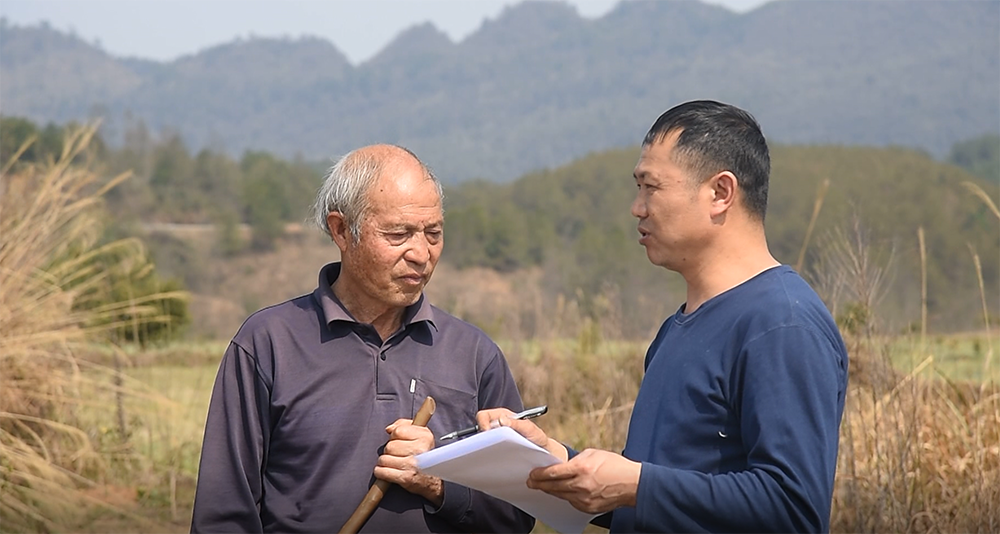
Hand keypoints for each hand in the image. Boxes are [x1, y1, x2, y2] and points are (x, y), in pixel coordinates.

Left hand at [374, 418, 442, 505]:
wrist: (431, 481)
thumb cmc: (424, 457)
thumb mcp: (420, 435)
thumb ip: (403, 425)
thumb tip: (389, 429)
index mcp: (425, 436)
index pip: (398, 431)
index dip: (395, 437)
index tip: (399, 442)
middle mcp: (420, 449)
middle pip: (389, 446)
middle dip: (390, 451)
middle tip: (398, 455)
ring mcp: (413, 464)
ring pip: (384, 459)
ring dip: (385, 463)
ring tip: (395, 464)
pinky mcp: (406, 478)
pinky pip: (382, 471)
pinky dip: (381, 472)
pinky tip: (389, 472)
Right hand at [475, 408, 566, 460]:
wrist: (543, 452)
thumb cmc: (537, 438)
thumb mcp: (530, 429)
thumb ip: (517, 423)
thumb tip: (501, 420)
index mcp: (502, 416)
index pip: (483, 416)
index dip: (482, 423)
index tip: (487, 432)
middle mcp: (496, 426)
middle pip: (480, 429)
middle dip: (483, 438)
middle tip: (492, 447)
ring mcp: (496, 439)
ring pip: (483, 442)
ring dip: (486, 448)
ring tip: (497, 454)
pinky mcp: (496, 450)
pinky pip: (488, 452)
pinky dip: (490, 455)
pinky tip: (498, 460)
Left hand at [526, 448, 640, 513]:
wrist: (632, 484)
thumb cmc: (614, 466)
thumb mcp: (593, 454)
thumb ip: (575, 460)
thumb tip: (563, 465)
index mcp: (581, 468)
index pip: (554, 473)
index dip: (540, 474)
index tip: (532, 474)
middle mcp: (581, 485)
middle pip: (553, 486)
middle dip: (539, 484)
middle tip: (531, 482)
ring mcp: (584, 498)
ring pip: (560, 495)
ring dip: (550, 491)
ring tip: (542, 486)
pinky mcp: (588, 507)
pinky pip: (571, 501)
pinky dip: (565, 496)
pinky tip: (560, 491)